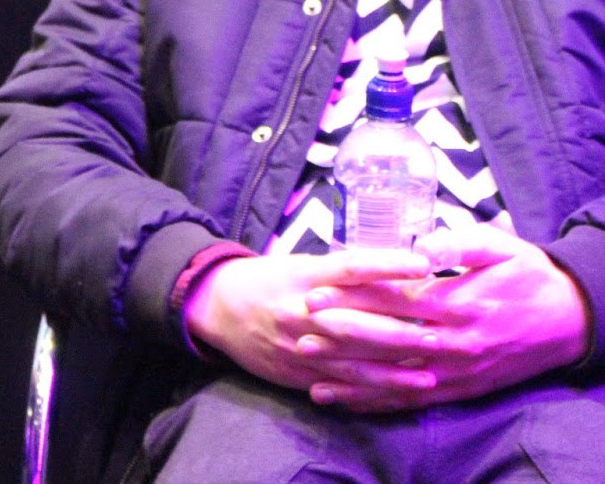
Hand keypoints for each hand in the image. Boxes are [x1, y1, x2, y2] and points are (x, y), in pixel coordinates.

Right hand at [185, 249, 436, 402]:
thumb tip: (395, 270)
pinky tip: (397, 392)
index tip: (423, 264)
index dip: (387, 266)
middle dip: (401, 331)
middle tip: (441, 333)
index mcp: (302, 276)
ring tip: (430, 372)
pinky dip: (370, 391)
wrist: (217, 306)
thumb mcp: (299, 264)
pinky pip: (338, 385)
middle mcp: (300, 311)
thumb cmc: (268, 280)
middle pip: (357, 322)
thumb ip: (342, 273)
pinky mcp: (295, 371)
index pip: (351, 268)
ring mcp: (297, 345)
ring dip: (393, 369)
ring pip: (351, 361)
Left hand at [299, 225, 587, 410]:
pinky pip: (412, 400)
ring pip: (395, 376)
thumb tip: (421, 245)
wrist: (569, 320)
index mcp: (461, 304)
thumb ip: (458, 244)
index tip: (316, 292)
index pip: (396, 302)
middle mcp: (456, 342)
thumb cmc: (528, 275)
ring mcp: (457, 371)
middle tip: (300, 325)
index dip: (354, 298)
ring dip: (351, 372)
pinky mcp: (460, 389)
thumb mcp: (499, 246)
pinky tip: (342, 399)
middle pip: (388, 340)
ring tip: (309, 364)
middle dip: (341, 334)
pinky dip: (375, 401)